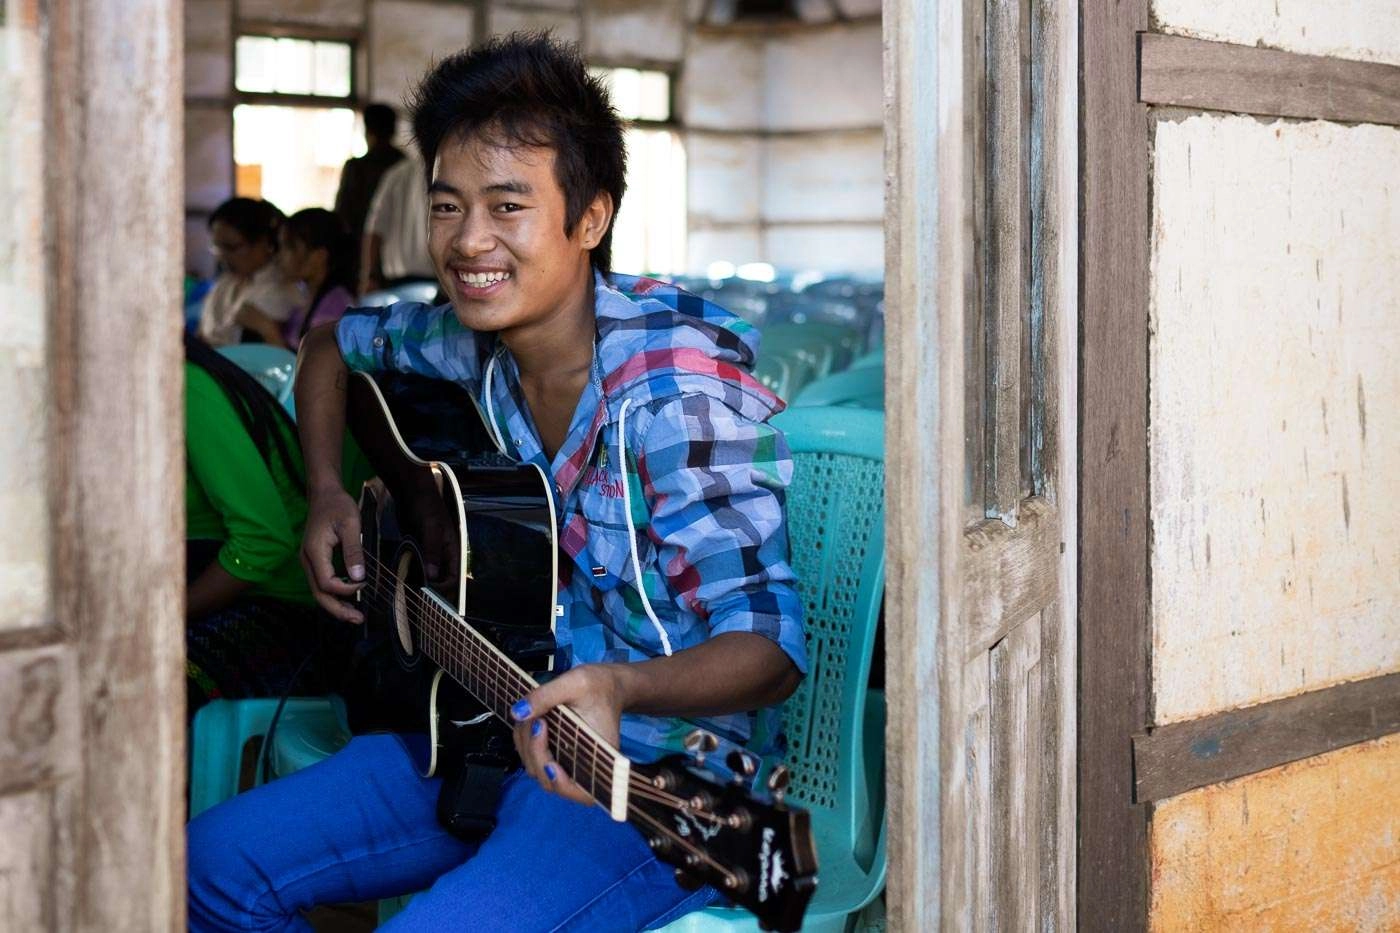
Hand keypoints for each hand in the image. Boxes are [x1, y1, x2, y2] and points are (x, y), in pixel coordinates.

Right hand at [299, 484, 365, 622]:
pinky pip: (321, 583)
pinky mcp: (314, 561)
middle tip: (358, 619)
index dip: (346, 589)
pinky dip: (334, 594)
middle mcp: (307, 560)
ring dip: (336, 605)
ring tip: (355, 615)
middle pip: (318, 594)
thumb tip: (359, 577)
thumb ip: (353, 551)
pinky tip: (348, 599)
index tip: (364, 583)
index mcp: (314, 552)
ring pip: (318, 591)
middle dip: (338, 610)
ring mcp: (309, 562)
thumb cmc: (337, 505)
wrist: (324, 494)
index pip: (326, 583)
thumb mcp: (350, 524)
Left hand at [510, 664, 625, 806]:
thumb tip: (518, 713)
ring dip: (526, 746)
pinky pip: (534, 758)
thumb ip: (545, 696)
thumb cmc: (599, 686)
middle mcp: (585, 768)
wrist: (607, 685)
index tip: (550, 765)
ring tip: (533, 716)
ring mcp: (568, 764)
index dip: (563, 786)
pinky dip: (525, 742)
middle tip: (537, 721)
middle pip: (550, 780)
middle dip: (535, 752)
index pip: (582, 791)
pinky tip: (530, 720)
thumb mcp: (575, 682)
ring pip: (537, 770)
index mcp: (600, 757)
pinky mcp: (557, 756)